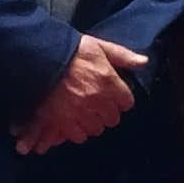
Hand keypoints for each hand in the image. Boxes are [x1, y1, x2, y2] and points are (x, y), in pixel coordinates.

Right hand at [14, 37, 147, 156]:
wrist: (39, 57)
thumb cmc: (70, 50)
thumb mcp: (99, 46)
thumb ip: (122, 56)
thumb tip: (144, 62)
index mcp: (108, 81)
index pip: (127, 102)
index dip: (120, 99)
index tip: (113, 96)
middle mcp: (97, 100)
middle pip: (112, 119)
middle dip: (106, 112)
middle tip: (97, 105)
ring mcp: (80, 112)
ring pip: (96, 129)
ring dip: (92, 122)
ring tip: (84, 113)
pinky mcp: (63, 121)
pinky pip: (78, 135)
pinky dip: (77, 130)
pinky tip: (73, 120)